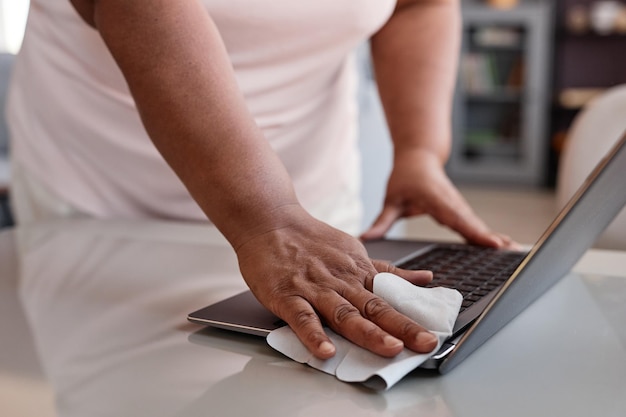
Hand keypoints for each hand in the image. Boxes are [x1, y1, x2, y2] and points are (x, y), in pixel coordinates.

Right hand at [235, 206, 437, 358]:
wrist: (270, 221)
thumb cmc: (310, 239)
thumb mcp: (355, 251)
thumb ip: (387, 270)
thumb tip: (425, 278)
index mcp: (357, 273)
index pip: (390, 299)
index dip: (411, 318)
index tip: (432, 336)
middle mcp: (340, 282)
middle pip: (374, 308)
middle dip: (402, 328)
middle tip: (424, 345)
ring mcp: (314, 289)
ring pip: (344, 313)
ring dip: (368, 332)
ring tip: (388, 349)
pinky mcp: (287, 295)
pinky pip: (302, 317)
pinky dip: (314, 334)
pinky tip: (325, 351)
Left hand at [361, 149, 518, 248]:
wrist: (419, 156)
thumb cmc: (405, 176)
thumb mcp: (391, 199)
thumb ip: (382, 221)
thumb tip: (366, 238)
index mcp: (436, 199)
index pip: (457, 218)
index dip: (474, 232)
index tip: (492, 243)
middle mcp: (452, 203)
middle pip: (473, 224)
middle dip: (491, 239)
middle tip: (511, 253)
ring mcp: (458, 206)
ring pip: (477, 225)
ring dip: (495, 237)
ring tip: (514, 252)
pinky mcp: (460, 210)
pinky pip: (475, 225)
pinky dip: (488, 235)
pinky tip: (502, 247)